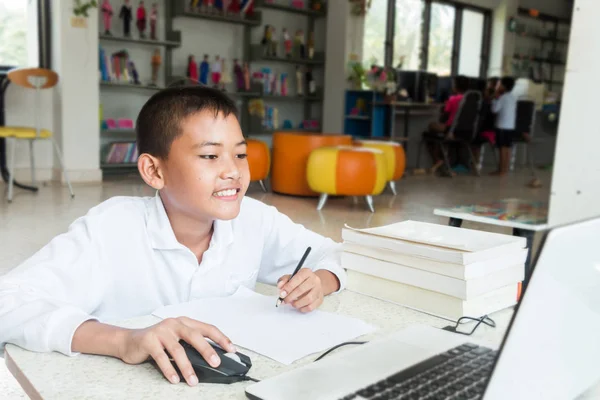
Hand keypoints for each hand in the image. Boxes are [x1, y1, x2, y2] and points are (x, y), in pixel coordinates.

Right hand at [118, 317, 234, 385]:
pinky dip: (169, 369)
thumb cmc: (157, 341)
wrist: (129, 341)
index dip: (221, 338)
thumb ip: (191, 345)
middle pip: (195, 336)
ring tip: (193, 380)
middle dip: (207, 350)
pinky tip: (174, 379)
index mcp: (185, 322)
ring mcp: (161, 331)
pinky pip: (161, 357)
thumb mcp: (176, 339)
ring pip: (178, 349)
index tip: (231, 349)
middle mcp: (174, 323)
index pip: (207, 328)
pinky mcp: (149, 340)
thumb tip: (211, 359)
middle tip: (216, 363)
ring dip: (187, 367)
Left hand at [277, 268, 323, 312]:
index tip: (282, 294)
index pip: (298, 279)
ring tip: (292, 303)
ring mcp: (318, 290)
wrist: (314, 284)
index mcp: (306, 272)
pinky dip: (303, 308)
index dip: (288, 287)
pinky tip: (299, 306)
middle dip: (290, 297)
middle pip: (302, 289)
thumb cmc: (300, 281)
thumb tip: (280, 286)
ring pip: (308, 299)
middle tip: (284, 301)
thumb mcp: (291, 277)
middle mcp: (314, 280)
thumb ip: (284, 280)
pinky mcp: (320, 299)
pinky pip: (311, 307)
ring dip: (297, 304)